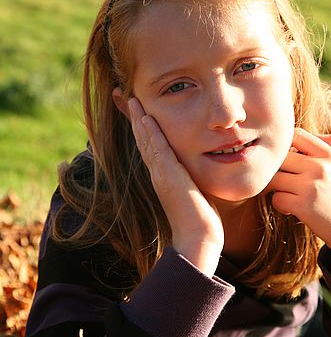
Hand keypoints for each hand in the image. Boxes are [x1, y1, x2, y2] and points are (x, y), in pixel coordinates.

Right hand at [128, 97, 223, 276]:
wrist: (198, 240)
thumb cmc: (201, 220)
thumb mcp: (196, 191)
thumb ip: (193, 177)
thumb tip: (199, 169)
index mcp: (163, 175)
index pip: (150, 144)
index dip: (142, 125)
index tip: (137, 107)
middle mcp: (158, 173)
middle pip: (142, 138)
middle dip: (134, 117)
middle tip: (124, 96)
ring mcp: (161, 175)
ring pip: (146, 141)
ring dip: (138, 119)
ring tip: (131, 100)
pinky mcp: (169, 178)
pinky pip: (158, 150)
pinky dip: (150, 134)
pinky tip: (145, 118)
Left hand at [266, 128, 330, 277]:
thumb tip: (314, 133)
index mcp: (330, 155)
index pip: (297, 135)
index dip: (286, 145)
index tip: (288, 159)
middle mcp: (320, 168)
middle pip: (280, 157)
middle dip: (276, 167)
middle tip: (280, 177)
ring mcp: (310, 187)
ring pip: (274, 178)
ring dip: (274, 186)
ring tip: (283, 192)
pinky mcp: (302, 206)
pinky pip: (276, 198)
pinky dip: (279, 204)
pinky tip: (289, 207)